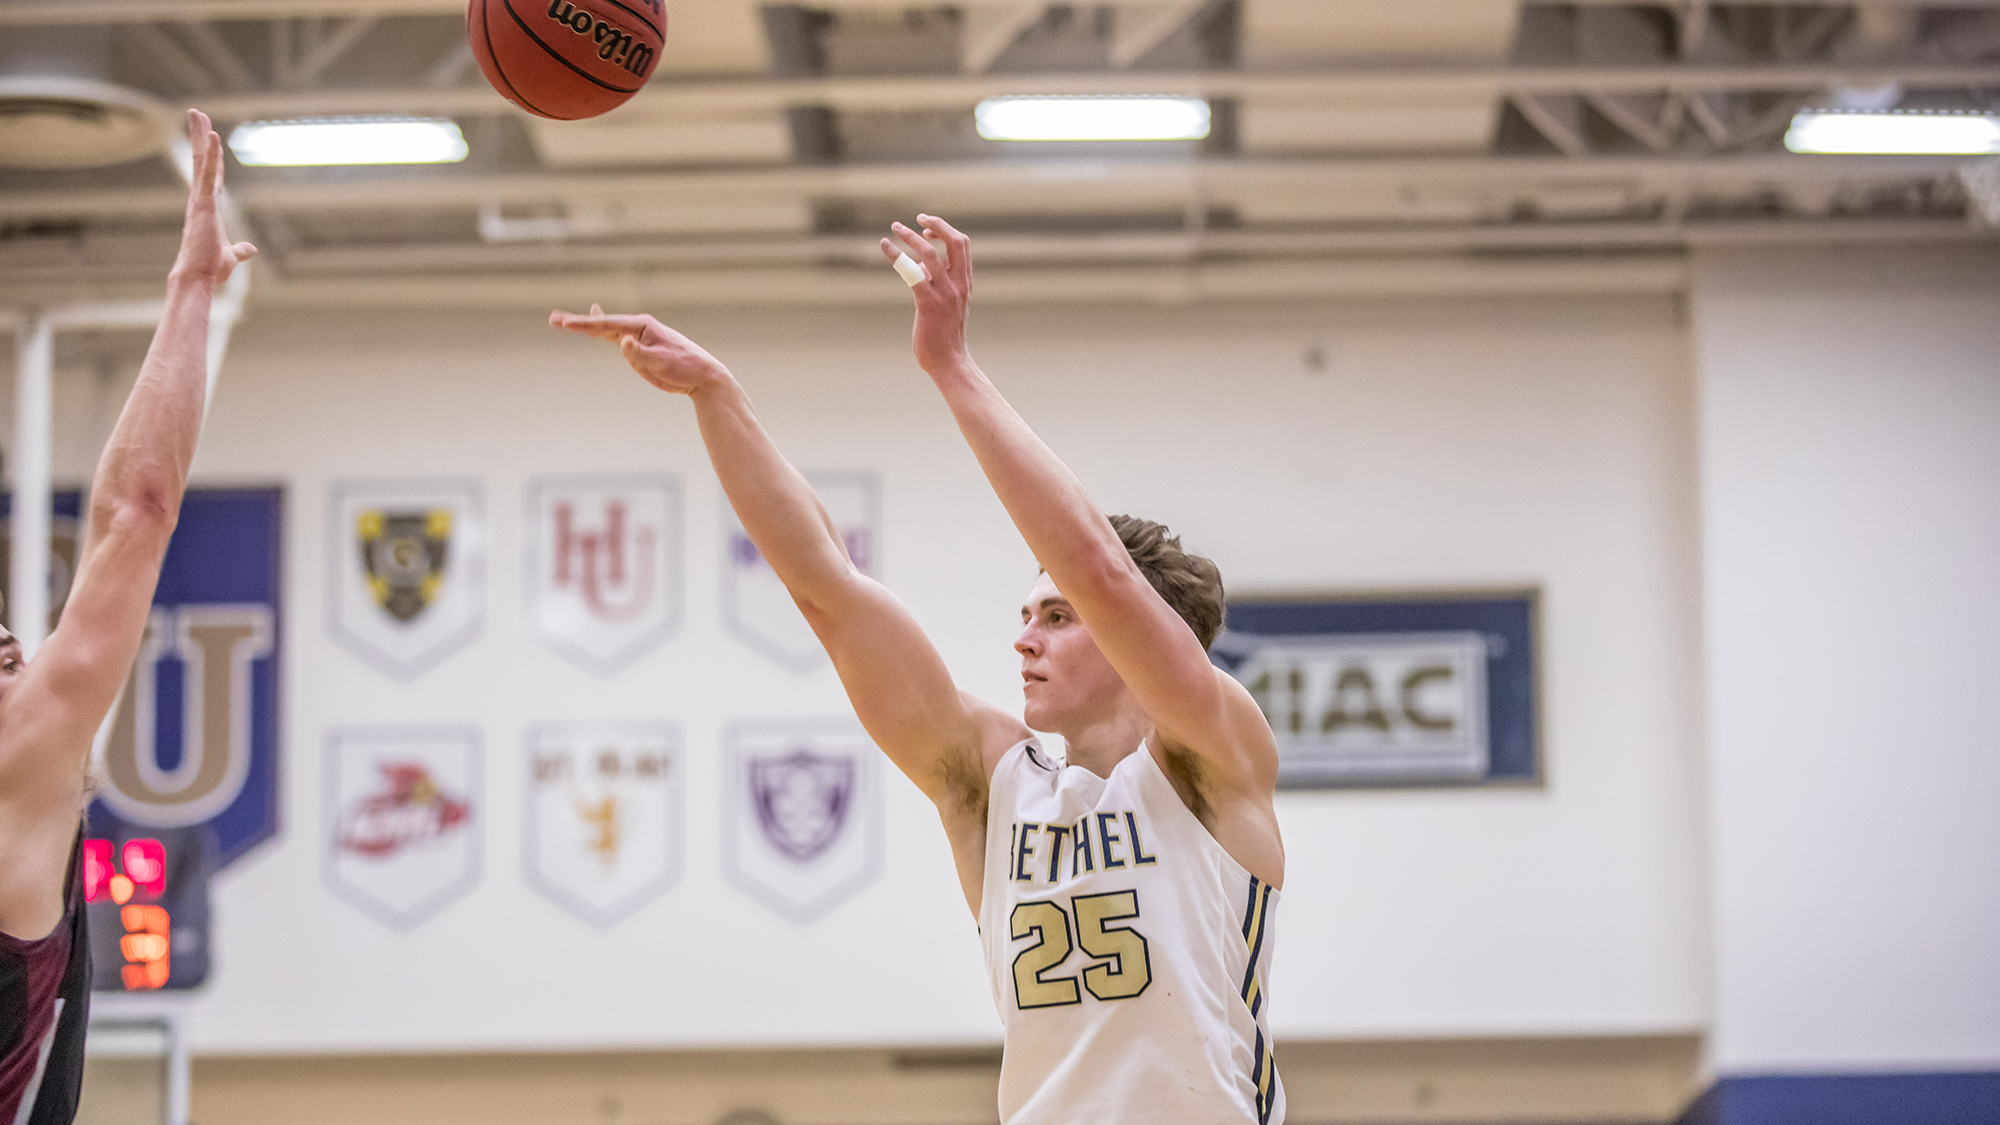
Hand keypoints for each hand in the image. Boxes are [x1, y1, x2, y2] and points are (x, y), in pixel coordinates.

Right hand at [171, 109, 256, 289]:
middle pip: (201, 161)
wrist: (198, 278)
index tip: (210, 137)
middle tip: (196, 114)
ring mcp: (200, 200)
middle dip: (199, 136)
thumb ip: (241, 250)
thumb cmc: (210, 268)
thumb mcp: (231, 256)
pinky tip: (213, 136)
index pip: (212, 176)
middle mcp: (200, 199)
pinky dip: (211, 154)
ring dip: (199, 136)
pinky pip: (208, 174)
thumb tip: (251, 249)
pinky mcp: (203, 203)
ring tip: (196, 113)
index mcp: (208, 208)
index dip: (212, 156)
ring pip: (200, 161)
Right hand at [549, 305, 732, 395]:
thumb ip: (640, 353)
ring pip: (605, 330)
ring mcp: (636, 338)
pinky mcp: (638, 350)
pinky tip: (595, 323)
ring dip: (585, 326)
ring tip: (562, 321)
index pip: (607, 324)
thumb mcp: (662, 361)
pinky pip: (615, 338)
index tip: (565, 324)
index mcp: (642, 326)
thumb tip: (623, 342)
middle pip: (601, 323)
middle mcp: (637, 328)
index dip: (584, 324)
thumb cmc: (685, 367)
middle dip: (578, 322)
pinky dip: (601, 331)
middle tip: (553, 318)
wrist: (702, 376)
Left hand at [880, 213, 972, 373]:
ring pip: (930, 253)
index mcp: (965, 283)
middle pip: (955, 242)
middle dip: (937, 223)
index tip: (928, 228)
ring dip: (911, 236)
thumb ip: (938, 284)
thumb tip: (921, 268)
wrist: (950, 362)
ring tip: (895, 227)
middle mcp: (958, 285)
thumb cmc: (945, 336)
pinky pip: (912, 273)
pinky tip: (884, 246)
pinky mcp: (928, 304)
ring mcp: (944, 294)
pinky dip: (896, 255)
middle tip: (917, 217)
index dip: (945, 230)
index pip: (962, 245)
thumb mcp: (947, 305)